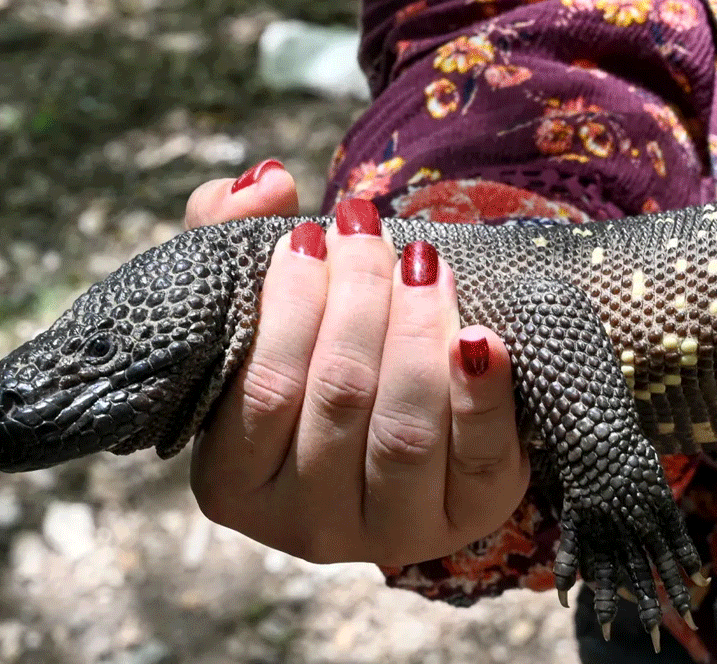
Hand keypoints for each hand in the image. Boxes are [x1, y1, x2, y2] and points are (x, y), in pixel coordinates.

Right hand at [184, 160, 529, 565]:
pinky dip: (482, 395)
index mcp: (233, 483)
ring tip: (425, 265)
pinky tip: (481, 337)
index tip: (314, 234)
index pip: (264, 390)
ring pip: (405, 430)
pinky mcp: (465, 520)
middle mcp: (305, 525)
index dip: (291, 306)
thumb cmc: (317, 354)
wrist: (409, 420)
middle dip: (361, 299)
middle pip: (341, 397)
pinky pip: (478, 459)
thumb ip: (234, 237)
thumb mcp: (263, 305)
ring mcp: (388, 532)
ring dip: (417, 332)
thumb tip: (267, 184)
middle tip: (372, 232)